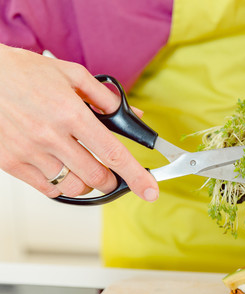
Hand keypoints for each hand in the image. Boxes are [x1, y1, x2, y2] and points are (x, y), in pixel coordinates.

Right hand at [0, 44, 157, 200]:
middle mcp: (51, 135)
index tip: (150, 191)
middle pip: (97, 176)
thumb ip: (106, 99)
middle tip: (111, 173)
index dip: (137, 176)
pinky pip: (48, 189)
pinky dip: (61, 185)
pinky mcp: (10, 162)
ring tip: (81, 165)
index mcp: (71, 113)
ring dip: (86, 183)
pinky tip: (60, 167)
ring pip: (74, 187)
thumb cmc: (25, 72)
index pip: (113, 153)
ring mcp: (29, 151)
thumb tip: (134, 117)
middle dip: (111, 180)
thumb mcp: (72, 75)